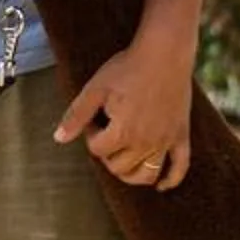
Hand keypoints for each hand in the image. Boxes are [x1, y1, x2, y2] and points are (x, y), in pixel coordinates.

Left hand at [54, 38, 192, 189]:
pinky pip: (180, 166)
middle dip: (107, 153)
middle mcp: (145, 142)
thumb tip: (58, 139)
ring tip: (123, 163)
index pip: (98, 150)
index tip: (94, 117)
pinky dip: (171, 180)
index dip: (90, 135)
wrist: (164, 52)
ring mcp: (165, 141)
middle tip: (107, 131)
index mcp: (122, 132)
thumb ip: (76, 115)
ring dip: (132, 175)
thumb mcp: (95, 89)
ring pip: (147, 174)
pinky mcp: (181, 135)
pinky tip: (161, 186)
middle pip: (119, 167)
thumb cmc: (127, 68)